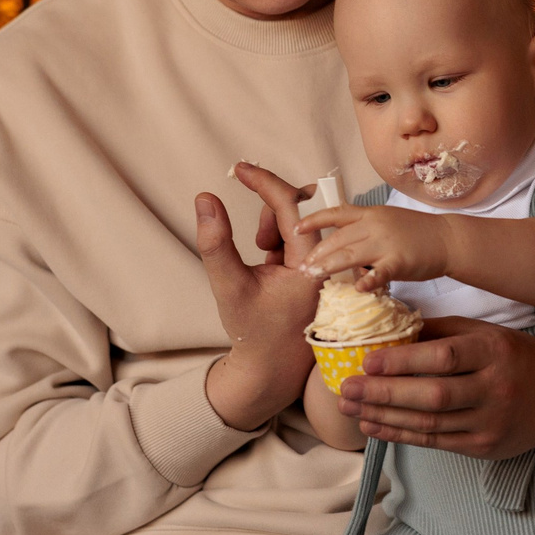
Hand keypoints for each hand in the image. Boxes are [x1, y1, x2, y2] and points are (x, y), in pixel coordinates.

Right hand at [194, 186, 323, 429]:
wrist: (274, 367)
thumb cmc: (254, 332)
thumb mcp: (228, 287)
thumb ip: (215, 243)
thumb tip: (206, 198)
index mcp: (314, 264)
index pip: (293, 207)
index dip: (264, 182)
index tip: (238, 168)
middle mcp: (328, 261)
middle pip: (298, 211)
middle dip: (267, 214)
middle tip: (253, 240)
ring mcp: (325, 264)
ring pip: (296, 224)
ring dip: (270, 228)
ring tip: (259, 256)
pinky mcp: (318, 268)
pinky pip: (297, 239)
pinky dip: (276, 241)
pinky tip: (267, 265)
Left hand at [298, 205, 453, 288]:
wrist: (449, 239)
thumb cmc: (419, 232)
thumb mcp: (388, 220)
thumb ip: (364, 228)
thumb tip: (340, 241)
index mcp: (371, 213)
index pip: (336, 213)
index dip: (313, 220)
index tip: (296, 229)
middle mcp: (375, 225)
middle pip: (337, 238)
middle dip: (316, 253)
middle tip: (302, 268)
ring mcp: (387, 243)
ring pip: (350, 254)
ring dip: (328, 266)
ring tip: (313, 276)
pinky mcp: (400, 261)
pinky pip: (380, 272)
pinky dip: (367, 281)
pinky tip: (357, 289)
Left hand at [339, 316, 534, 457]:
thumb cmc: (515, 357)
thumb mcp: (486, 333)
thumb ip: (442, 332)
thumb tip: (391, 329)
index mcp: (494, 352)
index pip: (443, 358)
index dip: (402, 362)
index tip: (367, 362)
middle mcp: (495, 389)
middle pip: (432, 396)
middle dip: (383, 394)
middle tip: (346, 389)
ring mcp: (491, 422)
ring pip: (429, 424)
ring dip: (383, 417)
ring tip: (351, 408)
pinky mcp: (484, 446)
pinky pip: (435, 442)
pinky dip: (400, 435)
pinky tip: (374, 425)